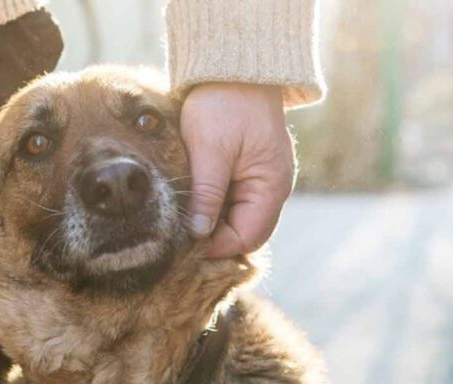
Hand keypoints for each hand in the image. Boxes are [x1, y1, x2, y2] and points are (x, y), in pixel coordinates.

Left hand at [180, 82, 294, 257]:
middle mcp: (273, 188)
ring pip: (238, 218)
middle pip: (245, 232)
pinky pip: (234, 201)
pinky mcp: (250, 171)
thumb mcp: (210, 150)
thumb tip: (198, 233)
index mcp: (272, 186)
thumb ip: (207, 194)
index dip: (216, 247)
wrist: (234, 67)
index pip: (248, 237)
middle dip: (215, 238)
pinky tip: (192, 202)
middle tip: (179, 237)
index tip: (184, 246)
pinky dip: (214, 206)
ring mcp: (263, 180)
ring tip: (182, 220)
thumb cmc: (224, 104)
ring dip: (213, 222)